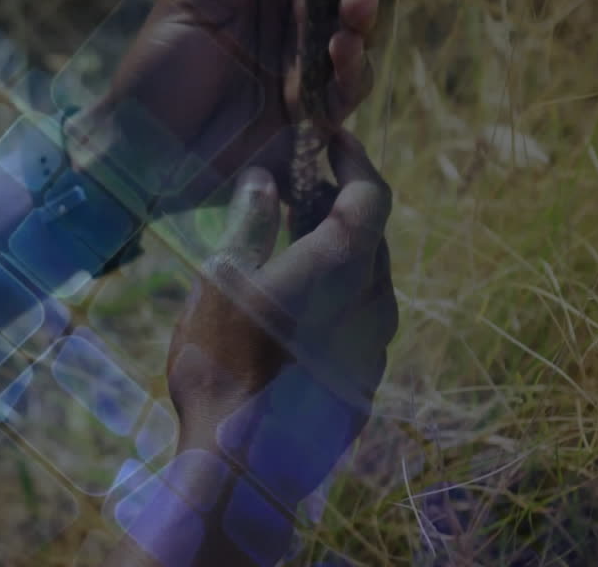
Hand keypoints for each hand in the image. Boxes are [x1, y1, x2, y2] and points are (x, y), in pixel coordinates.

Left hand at [72, 0, 378, 211]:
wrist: (141, 148)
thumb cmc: (154, 70)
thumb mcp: (193, 2)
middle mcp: (291, 17)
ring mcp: (305, 63)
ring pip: (359, 28)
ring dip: (362, 12)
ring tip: (352, 5)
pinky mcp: (313, 112)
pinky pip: (351, 85)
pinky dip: (356, 66)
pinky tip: (343, 50)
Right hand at [163, 130, 396, 563]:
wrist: (241, 460)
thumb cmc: (223, 360)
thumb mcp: (223, 276)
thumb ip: (251, 221)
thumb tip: (263, 178)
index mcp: (344, 265)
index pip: (371, 193)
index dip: (354, 158)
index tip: (331, 137)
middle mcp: (374, 302)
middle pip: (371, 237)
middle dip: (338, 207)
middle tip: (294, 193)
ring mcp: (373, 349)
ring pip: (365, 283)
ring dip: (335, 258)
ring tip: (286, 253)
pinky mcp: (362, 385)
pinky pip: (357, 325)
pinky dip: (332, 301)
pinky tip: (288, 315)